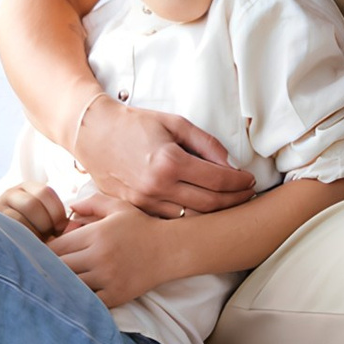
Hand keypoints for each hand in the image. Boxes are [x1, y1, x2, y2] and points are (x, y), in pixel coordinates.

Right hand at [0, 180, 69, 240]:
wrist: (4, 244)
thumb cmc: (33, 234)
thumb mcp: (46, 223)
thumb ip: (61, 224)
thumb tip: (76, 226)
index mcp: (29, 188)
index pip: (46, 192)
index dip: (56, 212)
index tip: (59, 229)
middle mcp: (12, 193)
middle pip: (33, 204)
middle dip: (44, 224)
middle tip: (47, 239)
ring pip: (19, 217)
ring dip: (32, 233)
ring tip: (37, 243)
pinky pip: (9, 228)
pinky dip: (22, 238)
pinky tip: (27, 246)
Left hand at [51, 201, 182, 309]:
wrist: (170, 250)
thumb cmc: (141, 226)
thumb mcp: (118, 207)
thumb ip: (92, 203)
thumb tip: (70, 208)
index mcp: (96, 235)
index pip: (56, 247)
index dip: (45, 251)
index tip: (45, 253)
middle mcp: (99, 257)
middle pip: (59, 268)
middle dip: (50, 268)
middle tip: (47, 268)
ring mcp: (107, 278)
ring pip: (71, 286)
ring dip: (64, 284)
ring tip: (60, 281)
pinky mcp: (115, 296)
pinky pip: (88, 302)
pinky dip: (80, 299)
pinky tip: (78, 294)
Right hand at [73, 88, 254, 215]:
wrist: (93, 134)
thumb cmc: (134, 124)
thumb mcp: (175, 123)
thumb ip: (206, 143)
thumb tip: (230, 164)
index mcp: (170, 162)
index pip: (218, 180)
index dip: (240, 182)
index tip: (250, 179)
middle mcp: (158, 186)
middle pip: (210, 204)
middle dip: (235, 200)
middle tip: (248, 194)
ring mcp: (145, 202)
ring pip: (192, 218)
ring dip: (216, 213)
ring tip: (230, 203)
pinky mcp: (136, 209)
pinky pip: (171, 220)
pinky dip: (192, 217)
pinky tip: (204, 208)